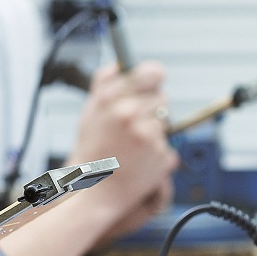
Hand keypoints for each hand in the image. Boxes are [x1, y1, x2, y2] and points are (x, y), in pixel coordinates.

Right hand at [67, 61, 177, 239]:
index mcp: (112, 99)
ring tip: (133, 146)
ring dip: (155, 132)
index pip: (151, 72)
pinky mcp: (161, 156)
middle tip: (134, 125)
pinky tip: (138, 160)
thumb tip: (119, 65)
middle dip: (152, 110)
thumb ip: (104, 84)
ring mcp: (148, 135)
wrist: (92, 190)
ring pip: (166, 123)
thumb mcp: (89, 112)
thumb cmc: (90, 153)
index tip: (154, 81)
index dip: (154, 77)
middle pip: (162, 99)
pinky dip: (157, 153)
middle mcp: (131, 114)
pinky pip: (167, 147)